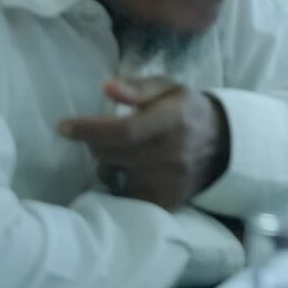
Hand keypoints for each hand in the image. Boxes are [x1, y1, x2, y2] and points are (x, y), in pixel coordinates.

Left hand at [58, 78, 230, 210]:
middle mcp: (171, 153)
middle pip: (110, 153)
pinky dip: (120, 182)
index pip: (124, 130)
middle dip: (97, 143)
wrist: (224, 146)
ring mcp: (168, 181)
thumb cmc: (187, 112)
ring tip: (125, 153)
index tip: (63, 126)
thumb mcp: (169, 88)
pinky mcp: (165, 201)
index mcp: (172, 120)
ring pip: (112, 174)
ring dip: (109, 162)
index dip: (89, 129)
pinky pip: (124, 195)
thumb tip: (105, 87)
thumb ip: (138, 87)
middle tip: (105, 135)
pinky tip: (132, 172)